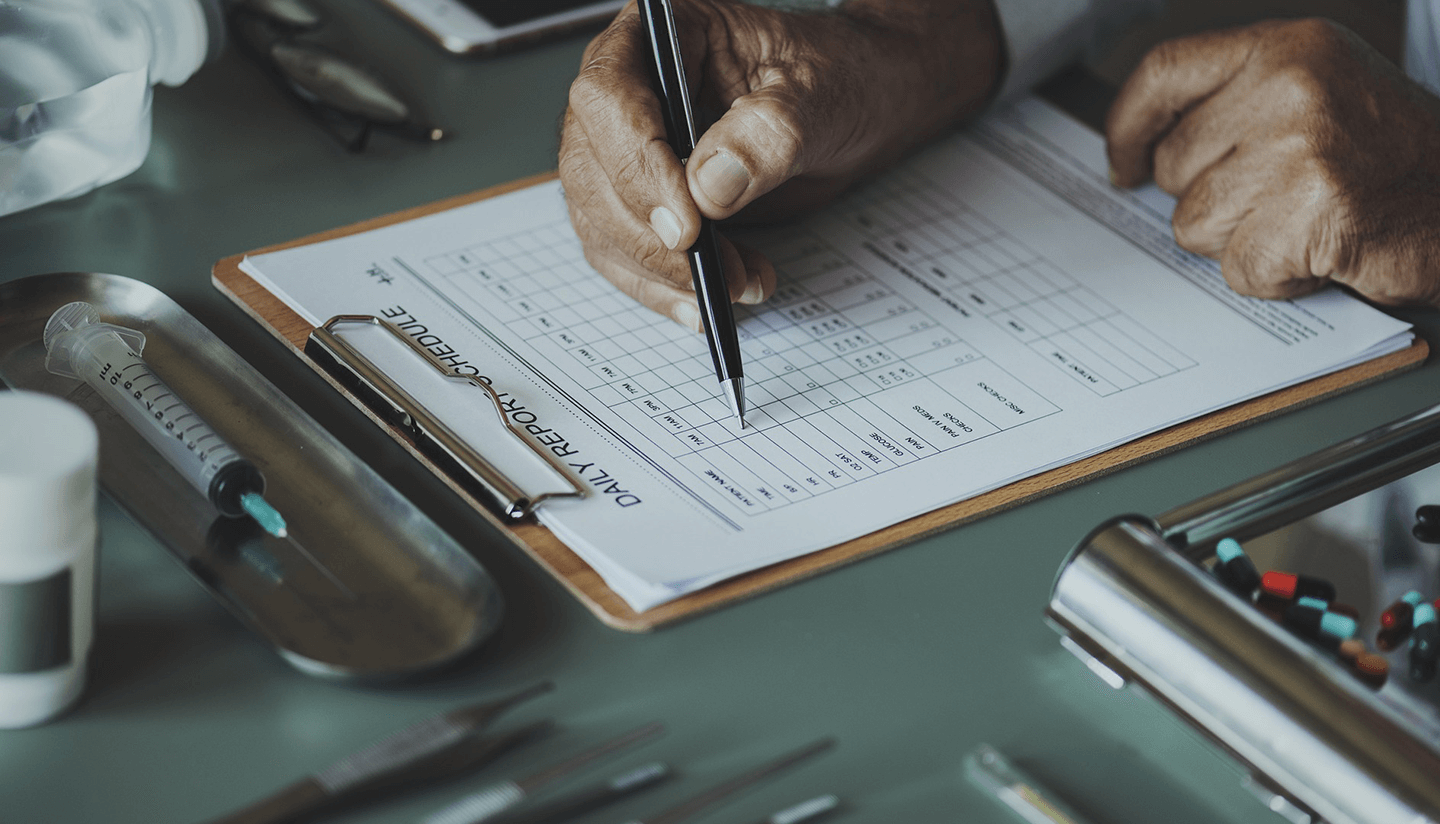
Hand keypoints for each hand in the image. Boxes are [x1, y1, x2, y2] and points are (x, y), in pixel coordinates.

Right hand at [559, 0, 1002, 329]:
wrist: (856, 108)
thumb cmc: (837, 79)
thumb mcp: (819, 97)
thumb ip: (769, 134)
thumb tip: (709, 187)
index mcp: (660, 35)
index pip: (609, 94)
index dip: (637, 163)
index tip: (687, 224)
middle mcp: (629, 89)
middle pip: (593, 169)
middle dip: (650, 236)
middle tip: (714, 273)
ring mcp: (627, 149)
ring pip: (601, 222)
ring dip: (661, 271)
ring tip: (738, 284)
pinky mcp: (642, 202)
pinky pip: (626, 254)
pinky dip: (665, 288)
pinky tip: (717, 299)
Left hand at [1107, 18, 1439, 305]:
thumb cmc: (1394, 159)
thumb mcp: (1318, 94)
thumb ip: (1235, 108)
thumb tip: (1144, 154)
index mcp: (1288, 49)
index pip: (1165, 72)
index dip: (1128, 124)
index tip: (1122, 162)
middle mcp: (1290, 87)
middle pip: (1175, 164)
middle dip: (1212, 198)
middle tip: (1279, 198)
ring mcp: (1299, 148)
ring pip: (1195, 223)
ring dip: (1242, 240)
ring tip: (1306, 221)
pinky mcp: (1308, 213)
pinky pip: (1239, 267)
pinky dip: (1275, 277)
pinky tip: (1322, 250)